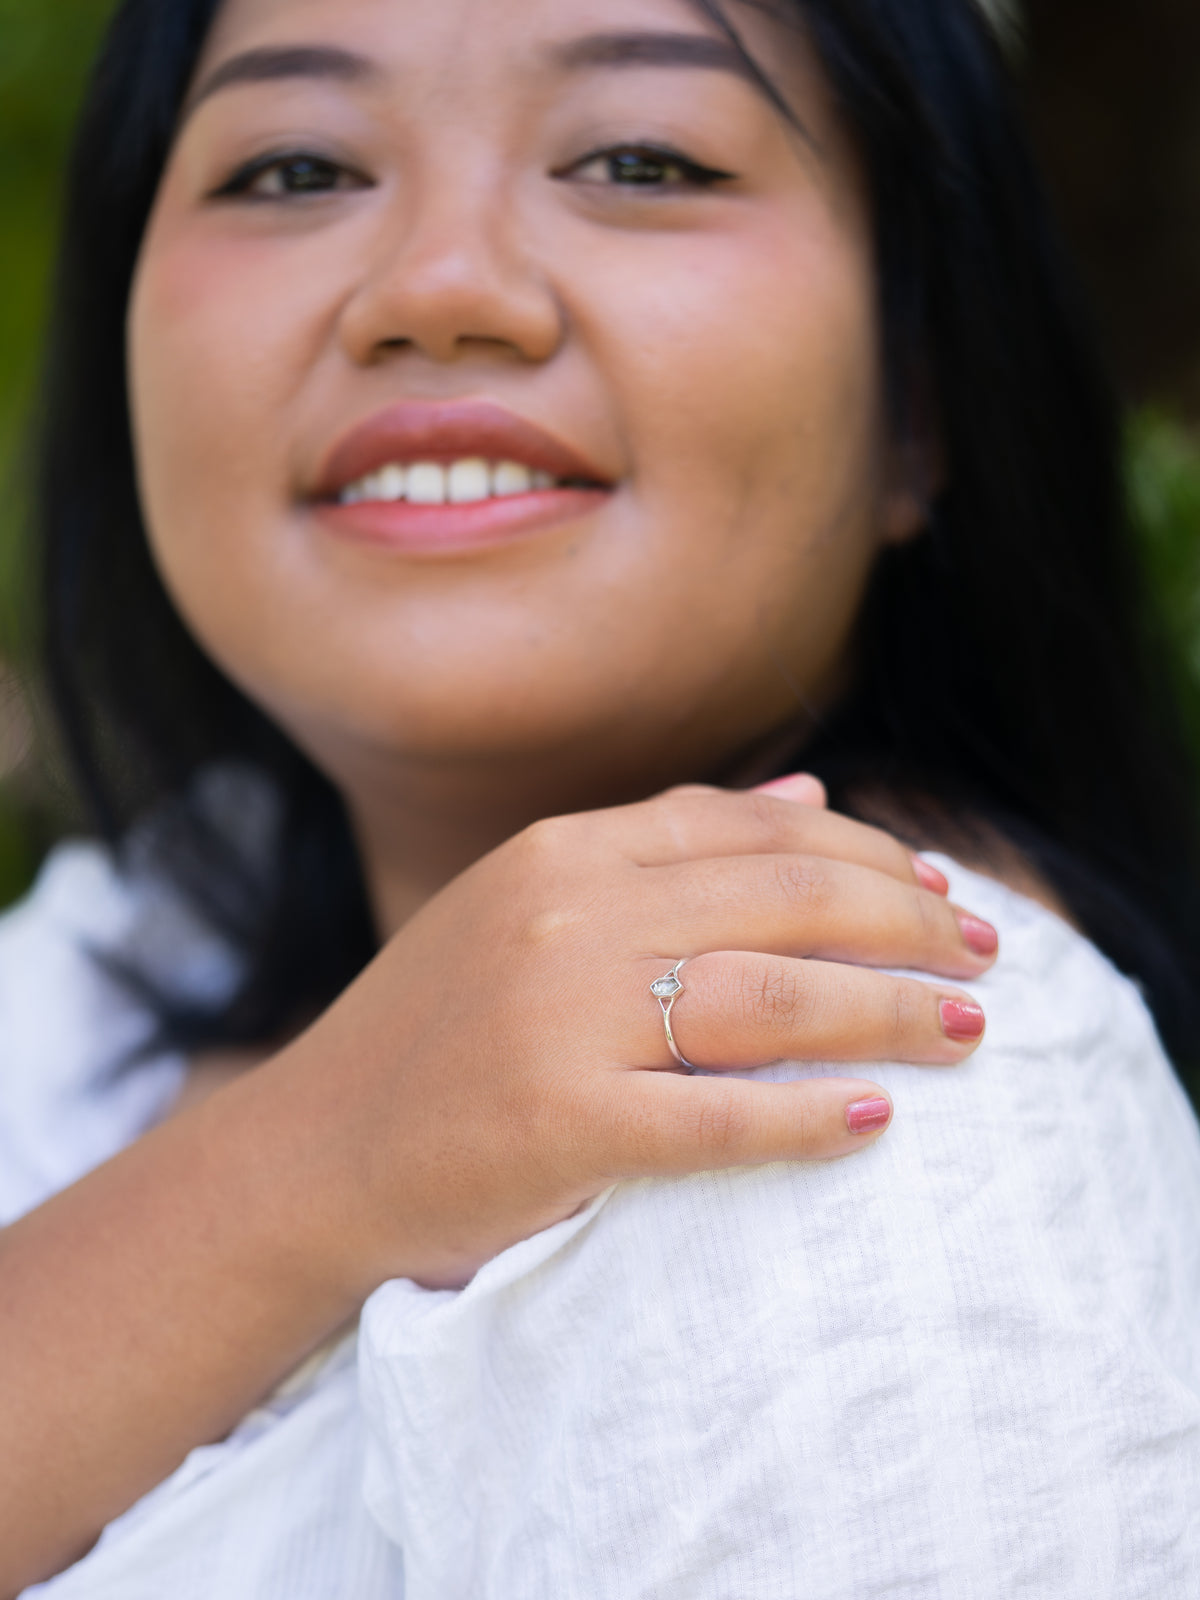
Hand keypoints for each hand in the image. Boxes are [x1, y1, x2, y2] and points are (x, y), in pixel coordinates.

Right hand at [283, 778, 995, 1289]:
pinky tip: (875, 1121)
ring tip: (966, 1030)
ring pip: (776, 998)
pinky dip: (811, 1119)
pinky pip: (722, 1118)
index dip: (869, 854)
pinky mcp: (561, 1123)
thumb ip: (663, 844)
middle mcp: (567, 916)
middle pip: (789, 900)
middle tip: (987, 957)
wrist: (312, 1154)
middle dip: (912, 924)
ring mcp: (562, 1017)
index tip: (941, 891)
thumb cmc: (433, 1032)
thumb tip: (806, 791)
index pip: (754, 830)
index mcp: (564, 852)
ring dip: (893, 1012)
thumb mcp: (531, 904)